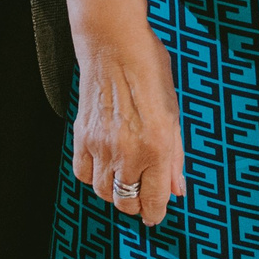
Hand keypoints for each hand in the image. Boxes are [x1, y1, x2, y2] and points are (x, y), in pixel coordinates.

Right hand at [70, 8, 186, 227]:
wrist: (113, 44)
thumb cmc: (148, 70)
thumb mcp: (174, 113)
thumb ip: (175, 157)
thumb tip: (177, 190)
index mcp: (156, 145)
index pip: (153, 201)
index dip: (155, 213)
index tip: (155, 214)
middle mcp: (126, 150)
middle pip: (125, 202)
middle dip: (136, 204)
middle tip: (143, 192)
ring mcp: (100, 144)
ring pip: (103, 192)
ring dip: (115, 191)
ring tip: (126, 176)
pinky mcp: (81, 135)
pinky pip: (83, 173)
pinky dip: (94, 176)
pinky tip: (106, 163)